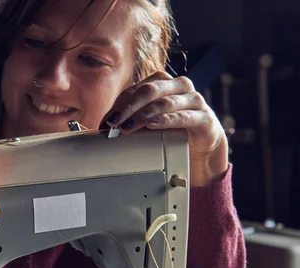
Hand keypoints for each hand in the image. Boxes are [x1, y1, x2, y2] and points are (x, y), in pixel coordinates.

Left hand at [104, 71, 227, 186]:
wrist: (201, 143)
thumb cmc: (172, 129)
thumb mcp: (148, 122)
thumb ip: (130, 119)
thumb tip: (104, 126)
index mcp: (163, 82)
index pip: (136, 89)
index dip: (119, 105)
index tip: (106, 122)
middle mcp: (180, 86)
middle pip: (149, 91)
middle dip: (128, 107)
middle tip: (114, 123)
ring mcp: (194, 100)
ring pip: (164, 102)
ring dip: (143, 115)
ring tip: (128, 127)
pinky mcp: (204, 117)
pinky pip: (183, 116)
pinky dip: (165, 120)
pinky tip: (152, 124)